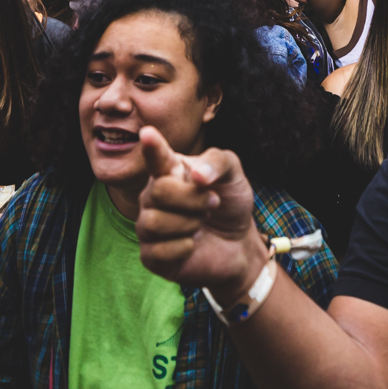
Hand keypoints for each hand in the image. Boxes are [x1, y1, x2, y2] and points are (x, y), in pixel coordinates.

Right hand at [136, 128, 269, 295]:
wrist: (238, 243)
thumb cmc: (230, 203)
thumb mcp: (233, 175)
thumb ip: (217, 163)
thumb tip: (197, 176)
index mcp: (170, 171)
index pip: (156, 157)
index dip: (152, 147)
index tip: (148, 133)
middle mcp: (153, 196)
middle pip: (159, 191)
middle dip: (194, 200)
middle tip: (212, 204)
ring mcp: (149, 226)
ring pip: (154, 222)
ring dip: (189, 224)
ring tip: (201, 224)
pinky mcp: (151, 256)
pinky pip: (158, 252)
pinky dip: (184, 248)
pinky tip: (192, 245)